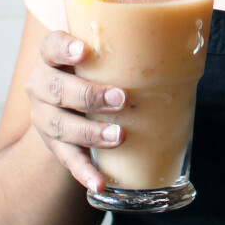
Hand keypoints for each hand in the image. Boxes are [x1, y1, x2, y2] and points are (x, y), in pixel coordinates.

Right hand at [23, 30, 125, 192]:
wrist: (66, 103)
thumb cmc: (93, 71)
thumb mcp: (100, 56)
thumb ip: (125, 49)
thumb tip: (183, 41)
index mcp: (52, 57)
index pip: (51, 46)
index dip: (65, 48)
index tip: (85, 51)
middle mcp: (41, 85)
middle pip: (56, 89)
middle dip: (89, 95)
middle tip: (121, 98)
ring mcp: (44, 117)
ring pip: (60, 126)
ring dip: (90, 133)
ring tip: (118, 136)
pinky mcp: (53, 145)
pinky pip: (67, 160)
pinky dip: (84, 172)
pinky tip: (99, 183)